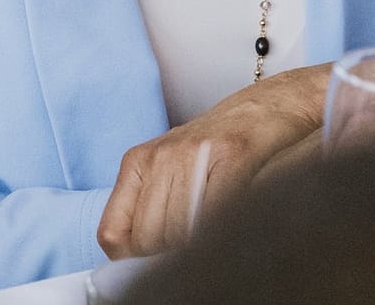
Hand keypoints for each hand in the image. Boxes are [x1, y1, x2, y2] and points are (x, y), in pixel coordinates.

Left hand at [98, 63, 329, 258]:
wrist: (260, 110)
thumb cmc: (214, 146)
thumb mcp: (166, 172)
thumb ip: (147, 208)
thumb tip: (132, 255)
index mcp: (137, 162)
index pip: (113, 233)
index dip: (133, 258)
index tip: (152, 263)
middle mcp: (159, 156)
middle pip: (148, 238)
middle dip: (168, 256)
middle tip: (191, 250)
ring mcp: (194, 154)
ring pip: (178, 230)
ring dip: (196, 245)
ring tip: (211, 235)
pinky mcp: (233, 155)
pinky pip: (216, 211)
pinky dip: (219, 230)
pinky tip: (227, 225)